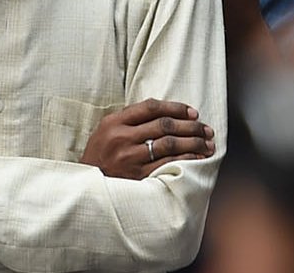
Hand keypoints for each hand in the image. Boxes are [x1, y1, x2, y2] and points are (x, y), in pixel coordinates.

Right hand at [79, 100, 214, 179]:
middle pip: (164, 125)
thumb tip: (167, 112)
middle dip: (190, 126)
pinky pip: (168, 164)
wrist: (86, 187)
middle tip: (206, 129)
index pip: (151, 107)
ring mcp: (130, 157)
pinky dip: (186, 159)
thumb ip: (130, 119)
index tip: (193, 112)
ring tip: (207, 143)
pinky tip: (197, 158)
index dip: (176, 107)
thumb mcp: (106, 130)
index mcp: (114, 122)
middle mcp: (122, 138)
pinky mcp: (138, 176)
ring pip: (169, 144)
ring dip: (193, 142)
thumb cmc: (100, 155)